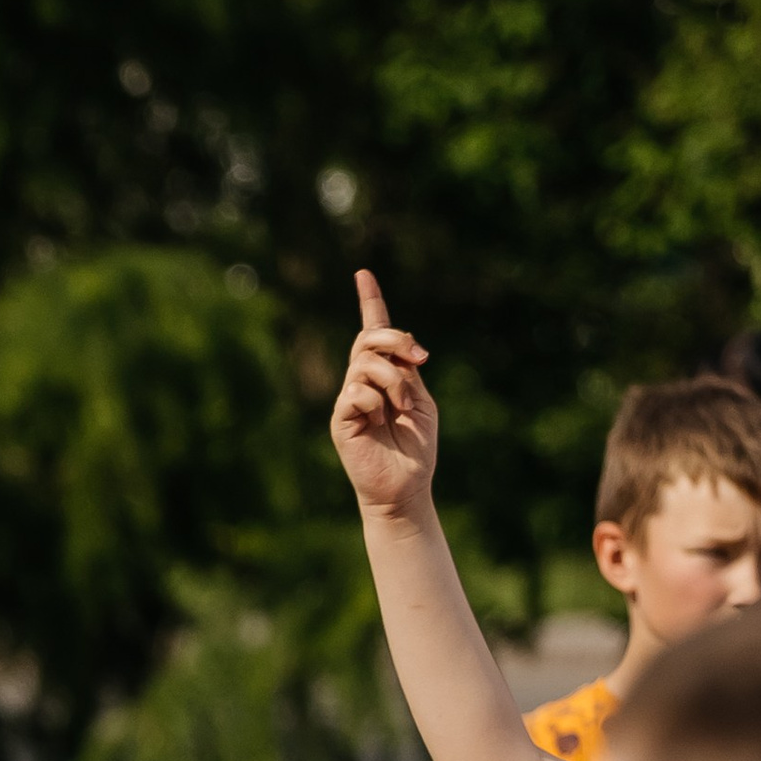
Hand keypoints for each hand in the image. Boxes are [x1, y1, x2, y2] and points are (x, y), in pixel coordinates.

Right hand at [330, 271, 438, 520]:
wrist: (405, 486)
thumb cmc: (415, 447)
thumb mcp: (421, 400)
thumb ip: (407, 371)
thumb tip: (392, 351)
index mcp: (385, 374)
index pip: (373, 332)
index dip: (370, 301)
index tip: (363, 274)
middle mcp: (362, 382)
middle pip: (370, 337)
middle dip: (397, 339)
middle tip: (420, 358)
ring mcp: (349, 399)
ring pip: (365, 363)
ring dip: (394, 379)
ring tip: (402, 406)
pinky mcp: (340, 419)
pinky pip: (355, 391)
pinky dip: (375, 399)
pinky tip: (379, 419)